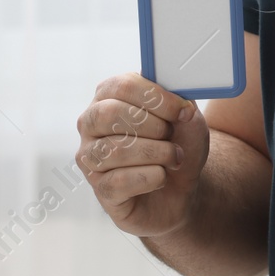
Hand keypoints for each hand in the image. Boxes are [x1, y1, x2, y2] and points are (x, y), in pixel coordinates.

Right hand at [77, 73, 209, 236]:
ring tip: (174, 157)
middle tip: (171, 135)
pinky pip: (120, 181)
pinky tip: (162, 176)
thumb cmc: (178, 141)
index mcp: (109, 95)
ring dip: (158, 153)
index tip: (183, 110)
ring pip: (116, 150)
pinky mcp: (100, 189)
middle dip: (153, 126)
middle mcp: (92, 124)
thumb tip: (176, 94)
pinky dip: (153, 178)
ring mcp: (90, 158)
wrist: (183, 182)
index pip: (122, 86)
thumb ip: (178, 97)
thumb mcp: (184, 113)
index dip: (156, 97)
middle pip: (110, 114)